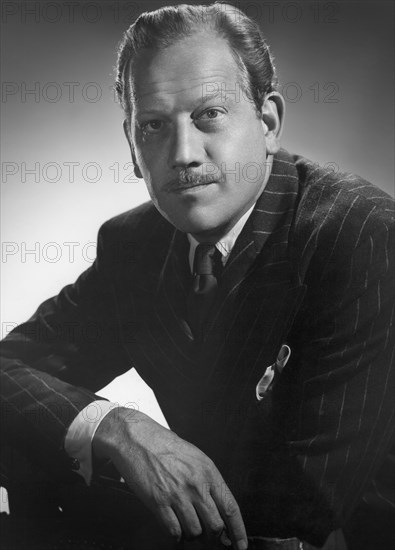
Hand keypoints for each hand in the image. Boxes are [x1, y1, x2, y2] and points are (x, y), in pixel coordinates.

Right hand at [93, 407, 247, 548]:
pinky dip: (175, 535)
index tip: (240, 545)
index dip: (238, 530)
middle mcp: (196, 484)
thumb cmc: (165, 445)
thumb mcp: (195, 457)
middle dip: (213, 536)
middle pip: (215, 526)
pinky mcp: (158, 502)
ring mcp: (177, 494)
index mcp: (208, 472)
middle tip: (208, 536)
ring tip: (187, 527)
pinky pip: (174, 531)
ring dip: (192, 536)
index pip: (230, 507)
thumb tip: (218, 506)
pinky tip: (173, 527)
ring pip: (195, 532)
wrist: (137, 438)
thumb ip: (207, 480)